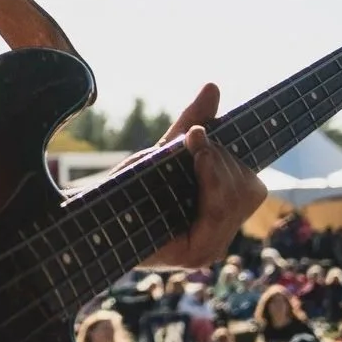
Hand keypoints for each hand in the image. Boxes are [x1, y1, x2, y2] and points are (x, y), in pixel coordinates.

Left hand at [143, 85, 266, 269]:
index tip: (200, 134)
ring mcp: (210, 250)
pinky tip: (200, 162)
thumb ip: (192, 124)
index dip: (233, 157)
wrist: (90, 216)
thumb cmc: (127, 189)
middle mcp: (219, 238)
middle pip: (249, 190)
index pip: (251, 188)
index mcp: (217, 218)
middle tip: (194, 143)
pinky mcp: (195, 255)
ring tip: (195, 152)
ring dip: (217, 166)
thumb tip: (212, 86)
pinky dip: (213, 181)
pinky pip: (218, 213)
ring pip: (236, 198)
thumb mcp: (165, 153)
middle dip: (224, 159)